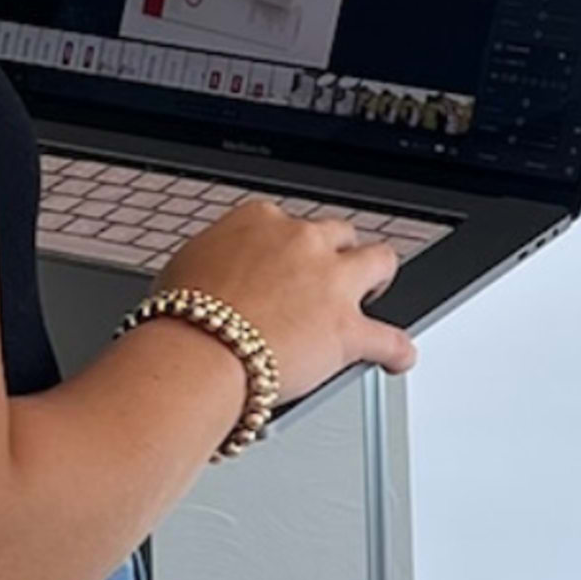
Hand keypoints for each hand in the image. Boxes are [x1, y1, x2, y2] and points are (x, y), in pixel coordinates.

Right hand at [156, 201, 418, 402]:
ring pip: (379, 262)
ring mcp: (330, 283)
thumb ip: (216, 263)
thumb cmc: (181, 318)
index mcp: (260, 221)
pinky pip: (390, 339)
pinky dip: (398, 351)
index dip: (291, 247)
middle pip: (337, 235)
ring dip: (379, 277)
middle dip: (338, 253)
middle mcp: (301, 242)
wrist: (195, 352)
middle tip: (331, 275)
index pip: (289, 224)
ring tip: (377, 293)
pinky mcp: (347, 329)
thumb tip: (213, 276)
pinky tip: (399, 358)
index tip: (287, 262)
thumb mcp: (187, 268)